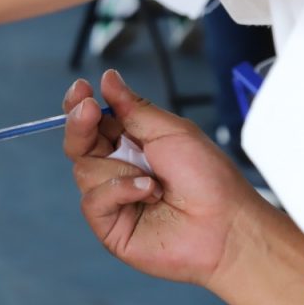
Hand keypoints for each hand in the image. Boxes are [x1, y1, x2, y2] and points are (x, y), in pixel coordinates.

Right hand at [63, 70, 269, 288]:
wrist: (225, 225)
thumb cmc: (209, 179)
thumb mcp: (171, 131)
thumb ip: (134, 107)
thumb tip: (109, 79)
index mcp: (131, 143)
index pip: (93, 121)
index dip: (81, 105)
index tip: (81, 89)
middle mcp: (117, 168)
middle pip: (78, 143)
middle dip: (80, 124)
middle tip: (89, 111)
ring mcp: (112, 198)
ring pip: (84, 170)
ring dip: (119, 168)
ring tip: (154, 178)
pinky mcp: (109, 226)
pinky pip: (93, 200)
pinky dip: (120, 191)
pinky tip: (148, 193)